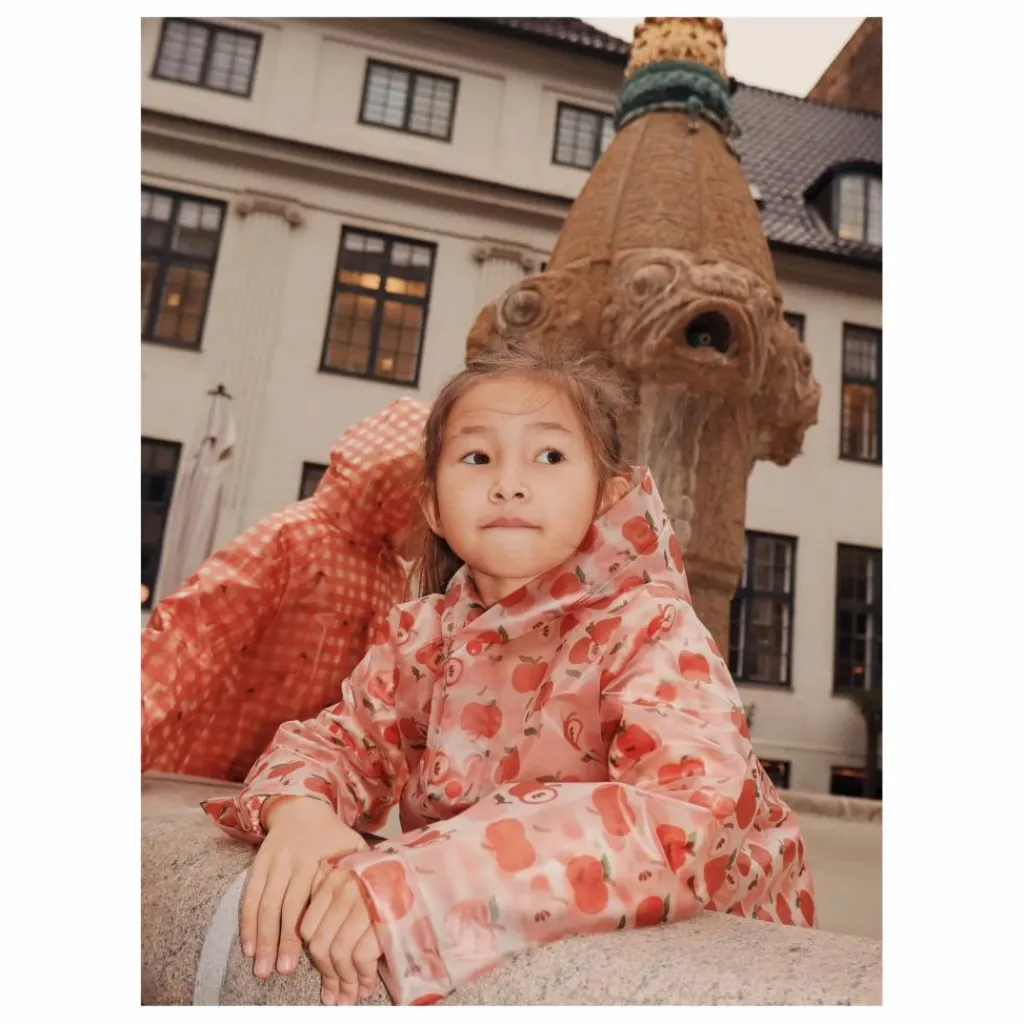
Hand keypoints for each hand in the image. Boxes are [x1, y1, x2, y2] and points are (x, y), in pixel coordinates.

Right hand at [240, 796, 367, 979]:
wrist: (302, 807)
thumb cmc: (334, 837)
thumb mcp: (354, 848)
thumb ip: (363, 873)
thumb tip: (385, 905)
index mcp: (324, 858)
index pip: (318, 898)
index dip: (315, 927)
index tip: (316, 955)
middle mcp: (297, 859)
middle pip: (288, 904)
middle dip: (284, 940)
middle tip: (282, 971)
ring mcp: (275, 861)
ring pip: (267, 903)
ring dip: (263, 937)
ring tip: (262, 968)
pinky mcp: (259, 862)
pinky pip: (250, 896)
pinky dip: (248, 922)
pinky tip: (248, 946)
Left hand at [301, 862, 381, 1005]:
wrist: (427, 872)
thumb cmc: (392, 880)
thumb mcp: (360, 882)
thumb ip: (336, 904)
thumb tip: (318, 952)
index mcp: (335, 878)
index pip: (307, 926)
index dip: (314, 956)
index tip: (323, 971)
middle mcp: (346, 887)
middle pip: (321, 944)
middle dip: (327, 975)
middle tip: (334, 995)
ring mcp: (365, 902)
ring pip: (339, 953)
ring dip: (345, 982)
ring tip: (350, 996)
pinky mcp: (384, 917)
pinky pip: (361, 956)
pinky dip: (363, 977)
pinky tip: (367, 985)